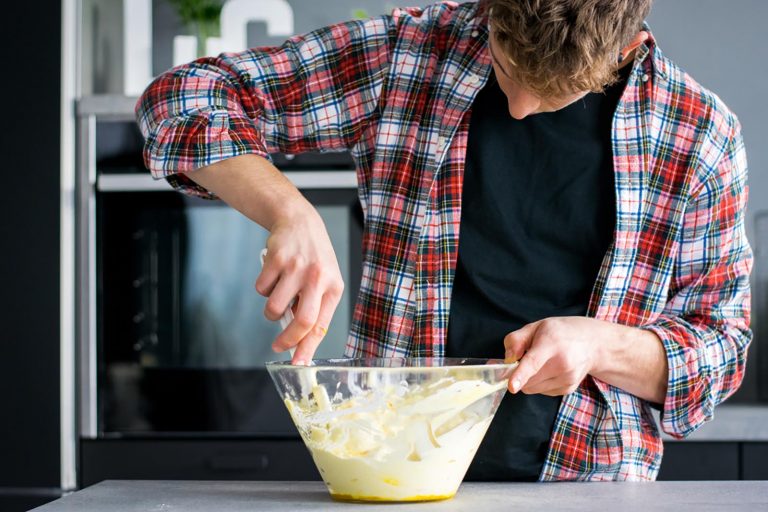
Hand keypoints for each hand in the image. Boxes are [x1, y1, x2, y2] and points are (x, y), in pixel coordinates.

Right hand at [255, 203, 343, 364]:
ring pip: (275, 307)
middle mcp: (318, 278)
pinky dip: (263, 288)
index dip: (308, 347)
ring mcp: (297, 268)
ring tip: (279, 294)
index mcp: (334, 287)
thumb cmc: (313, 259)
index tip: (298, 363)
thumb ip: (313, 308)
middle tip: (278, 346)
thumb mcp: (323, 281)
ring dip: (271, 309)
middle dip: (288, 339)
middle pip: (302, 321)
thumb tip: (298, 343)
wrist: (299, 222)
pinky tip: (274, 274)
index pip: (321, 324)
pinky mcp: (276, 259)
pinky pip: (261, 289)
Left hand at [503, 317, 605, 395]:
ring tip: (543, 362)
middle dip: (519, 373)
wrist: (593, 343)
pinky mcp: (568, 389)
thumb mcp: (536, 326)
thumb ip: (516, 340)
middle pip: (528, 379)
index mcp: (551, 344)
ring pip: (532, 388)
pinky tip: (550, 369)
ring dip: (529, 379)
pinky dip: (539, 383)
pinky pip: (541, 391)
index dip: (521, 375)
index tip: (512, 386)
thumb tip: (508, 359)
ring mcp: (567, 378)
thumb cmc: (561, 332)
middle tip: (526, 358)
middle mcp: (562, 363)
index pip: (534, 362)